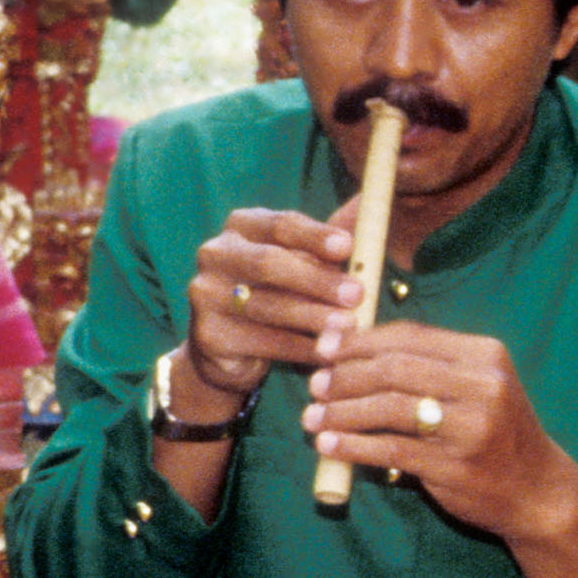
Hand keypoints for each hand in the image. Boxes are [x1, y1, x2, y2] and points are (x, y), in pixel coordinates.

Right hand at [175, 206, 363, 402]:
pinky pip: (261, 342)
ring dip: (312, 317)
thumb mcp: (300, 262)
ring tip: (348, 325)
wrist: (228, 346)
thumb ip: (328, 248)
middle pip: (268, 263)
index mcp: (241, 226)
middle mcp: (215, 254)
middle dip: (317, 280)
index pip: (280, 225)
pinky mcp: (208, 334)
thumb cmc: (276, 292)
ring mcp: (205, 294)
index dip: (315, 235)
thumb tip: (372, 225)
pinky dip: (298, 348)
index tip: (348, 247)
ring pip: (266, 305)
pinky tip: (326, 352)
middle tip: (356, 294)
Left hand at [306, 319, 577, 552]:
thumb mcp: (475, 387)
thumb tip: (350, 346)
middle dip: (345, 375)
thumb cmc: (493, 433)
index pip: (409, 336)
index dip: (360, 341)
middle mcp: (482, 385)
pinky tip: (328, 446)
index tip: (324, 348)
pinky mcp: (455, 465)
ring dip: (341, 412)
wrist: (536, 491)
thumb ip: (426, 366)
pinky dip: (353, 446)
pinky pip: (391, 450)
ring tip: (312, 418)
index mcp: (484, 355)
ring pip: (388, 408)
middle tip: (315, 385)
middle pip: (394, 368)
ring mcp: (471, 426)